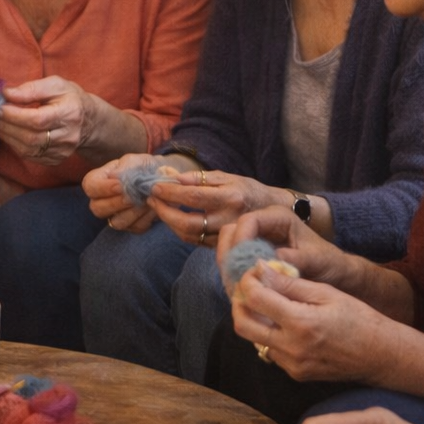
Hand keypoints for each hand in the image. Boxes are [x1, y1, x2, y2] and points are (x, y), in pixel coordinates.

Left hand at [0, 75, 97, 164]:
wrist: (88, 121)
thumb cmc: (70, 98)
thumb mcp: (55, 84)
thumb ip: (31, 88)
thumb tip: (7, 93)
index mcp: (70, 113)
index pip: (37, 119)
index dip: (14, 115)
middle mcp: (68, 136)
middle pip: (31, 137)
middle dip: (7, 126)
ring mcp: (62, 151)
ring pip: (28, 149)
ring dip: (7, 136)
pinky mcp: (55, 160)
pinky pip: (30, 156)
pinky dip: (15, 145)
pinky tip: (9, 133)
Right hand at [83, 153, 164, 231]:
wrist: (162, 179)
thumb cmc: (145, 167)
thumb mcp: (136, 160)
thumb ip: (126, 166)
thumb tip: (114, 176)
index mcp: (99, 180)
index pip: (90, 186)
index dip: (102, 188)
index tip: (120, 186)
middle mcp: (103, 200)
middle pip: (97, 208)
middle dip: (116, 203)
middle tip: (132, 196)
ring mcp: (116, 215)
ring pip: (116, 222)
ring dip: (133, 212)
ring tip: (146, 200)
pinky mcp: (132, 226)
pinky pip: (135, 227)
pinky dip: (145, 218)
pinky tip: (153, 207)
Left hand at [147, 170, 284, 246]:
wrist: (271, 212)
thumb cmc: (248, 190)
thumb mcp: (228, 177)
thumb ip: (201, 178)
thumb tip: (174, 177)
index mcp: (230, 198)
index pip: (193, 196)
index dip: (170, 192)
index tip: (154, 186)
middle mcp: (228, 219)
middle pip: (187, 222)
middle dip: (164, 211)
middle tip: (151, 199)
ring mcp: (225, 236)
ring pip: (188, 235)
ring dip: (168, 222)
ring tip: (158, 206)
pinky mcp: (222, 246)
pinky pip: (194, 241)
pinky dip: (179, 230)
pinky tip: (171, 218)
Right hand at [216, 206, 359, 289]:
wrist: (335, 274)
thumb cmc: (329, 263)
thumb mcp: (316, 260)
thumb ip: (293, 260)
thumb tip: (266, 263)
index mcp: (278, 217)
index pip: (248, 221)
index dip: (240, 241)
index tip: (241, 264)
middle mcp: (263, 224)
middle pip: (231, 232)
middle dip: (229, 255)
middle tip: (234, 278)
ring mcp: (255, 239)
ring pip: (228, 247)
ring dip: (229, 266)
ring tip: (237, 286)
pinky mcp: (252, 255)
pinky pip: (233, 261)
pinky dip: (233, 273)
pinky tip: (241, 288)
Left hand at [230, 263, 398, 382]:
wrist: (380, 355)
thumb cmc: (358, 318)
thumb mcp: (326, 293)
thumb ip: (290, 283)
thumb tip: (261, 268)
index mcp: (301, 323)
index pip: (255, 298)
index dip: (249, 280)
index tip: (255, 271)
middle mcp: (291, 348)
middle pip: (242, 324)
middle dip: (239, 303)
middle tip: (249, 288)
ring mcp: (292, 364)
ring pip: (254, 339)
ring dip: (255, 319)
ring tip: (268, 303)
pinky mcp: (295, 373)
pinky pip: (270, 351)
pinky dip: (270, 335)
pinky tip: (285, 324)